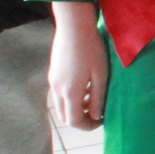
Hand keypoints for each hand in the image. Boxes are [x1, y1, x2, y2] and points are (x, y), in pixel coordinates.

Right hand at [47, 2, 108, 129]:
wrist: (74, 27)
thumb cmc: (92, 49)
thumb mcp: (100, 75)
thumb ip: (98, 97)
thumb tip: (96, 116)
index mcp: (70, 92)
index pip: (74, 121)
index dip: (88, 126)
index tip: (102, 121)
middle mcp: (57, 89)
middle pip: (64, 116)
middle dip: (81, 119)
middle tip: (97, 114)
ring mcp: (52, 81)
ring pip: (61, 105)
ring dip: (75, 108)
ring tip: (93, 99)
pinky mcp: (53, 74)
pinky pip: (59, 94)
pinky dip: (71, 97)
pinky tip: (85, 86)